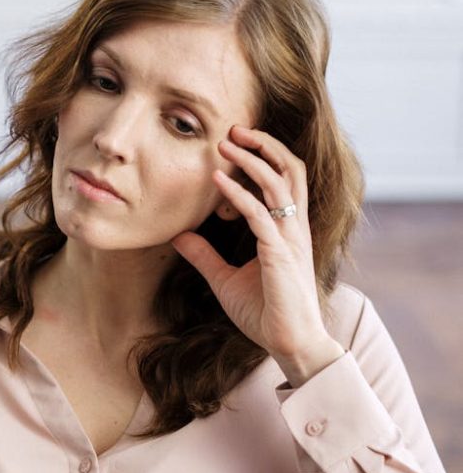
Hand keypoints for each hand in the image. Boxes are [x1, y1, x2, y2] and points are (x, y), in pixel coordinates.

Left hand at [171, 123, 343, 385]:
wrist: (290, 344)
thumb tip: (178, 235)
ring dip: (251, 159)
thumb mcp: (225, 279)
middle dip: (264, 144)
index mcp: (287, 230)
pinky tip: (217, 180)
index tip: (233, 144)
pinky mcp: (281, 255)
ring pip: (278, 183)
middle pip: (290, 169)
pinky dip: (239, 193)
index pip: (283, 179)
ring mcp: (291, 239)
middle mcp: (294, 228)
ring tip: (226, 142)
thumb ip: (204, 255)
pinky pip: (260, 214)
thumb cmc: (266, 313)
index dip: (262, 157)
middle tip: (233, 128)